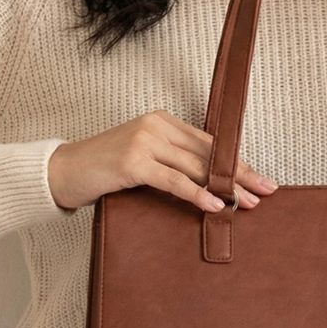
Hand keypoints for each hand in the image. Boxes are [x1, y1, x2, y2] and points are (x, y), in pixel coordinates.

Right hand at [47, 111, 275, 212]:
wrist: (61, 172)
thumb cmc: (103, 171)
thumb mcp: (143, 161)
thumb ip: (172, 166)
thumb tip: (210, 188)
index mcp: (162, 121)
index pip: (209, 143)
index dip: (237, 162)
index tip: (259, 179)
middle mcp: (156, 126)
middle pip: (209, 153)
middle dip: (240, 175)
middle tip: (265, 192)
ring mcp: (145, 141)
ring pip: (196, 166)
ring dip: (225, 187)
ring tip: (246, 204)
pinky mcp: (134, 161)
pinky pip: (174, 181)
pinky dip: (197, 194)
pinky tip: (215, 205)